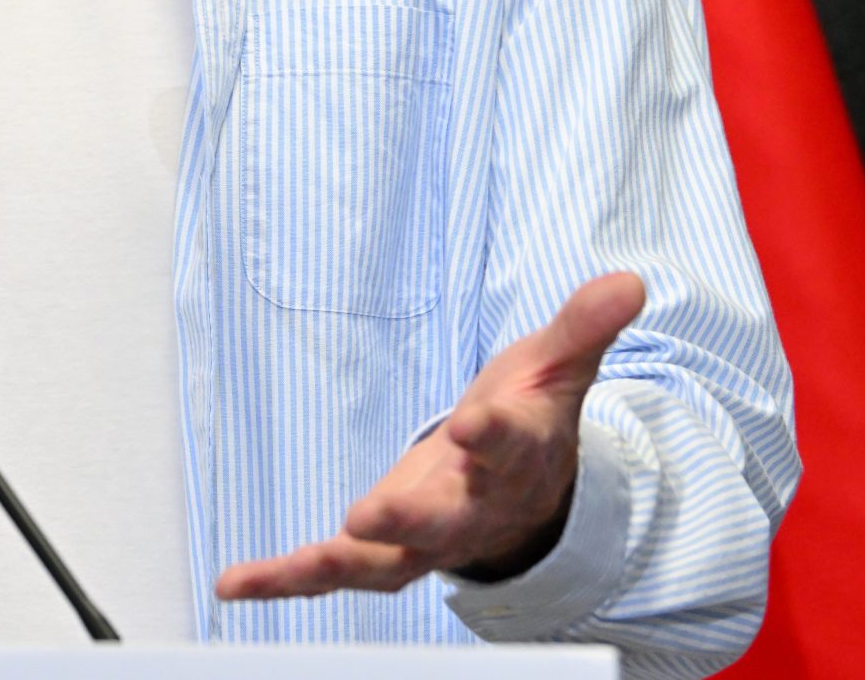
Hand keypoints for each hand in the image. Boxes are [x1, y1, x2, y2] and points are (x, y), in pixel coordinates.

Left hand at [215, 271, 645, 600]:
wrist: (527, 492)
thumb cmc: (531, 418)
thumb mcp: (557, 366)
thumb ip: (583, 327)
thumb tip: (627, 282)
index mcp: (516, 455)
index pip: (509, 445)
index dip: (493, 435)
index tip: (474, 423)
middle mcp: (473, 506)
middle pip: (444, 522)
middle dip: (409, 520)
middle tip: (367, 515)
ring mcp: (427, 536)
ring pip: (388, 561)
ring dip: (340, 564)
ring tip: (294, 567)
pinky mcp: (385, 548)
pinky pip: (337, 572)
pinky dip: (287, 580)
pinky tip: (237, 583)